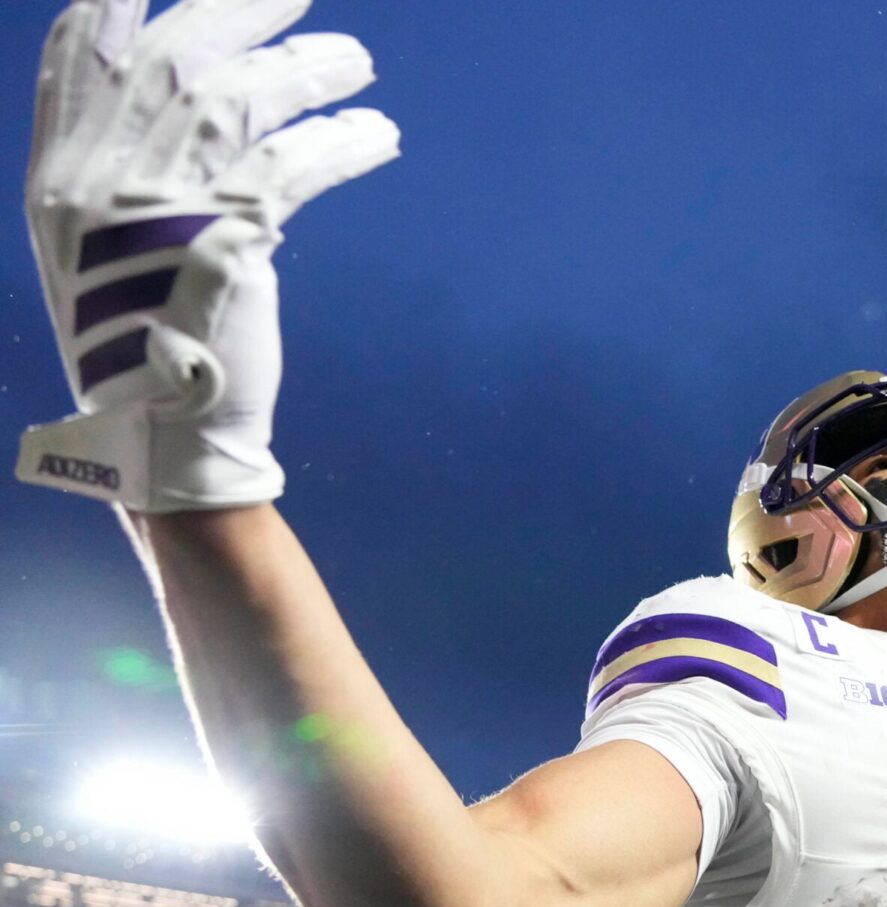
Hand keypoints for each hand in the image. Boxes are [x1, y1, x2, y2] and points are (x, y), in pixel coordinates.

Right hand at [15, 0, 397, 510]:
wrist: (166, 434)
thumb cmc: (147, 338)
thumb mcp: (108, 243)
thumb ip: (129, 166)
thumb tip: (195, 88)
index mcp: (58, 175)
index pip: (79, 53)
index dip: (123, 1)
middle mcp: (96, 182)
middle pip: (168, 57)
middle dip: (235, 10)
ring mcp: (157, 211)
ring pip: (238, 100)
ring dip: (307, 71)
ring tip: (359, 63)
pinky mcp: (227, 243)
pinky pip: (292, 166)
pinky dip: (341, 143)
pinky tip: (379, 135)